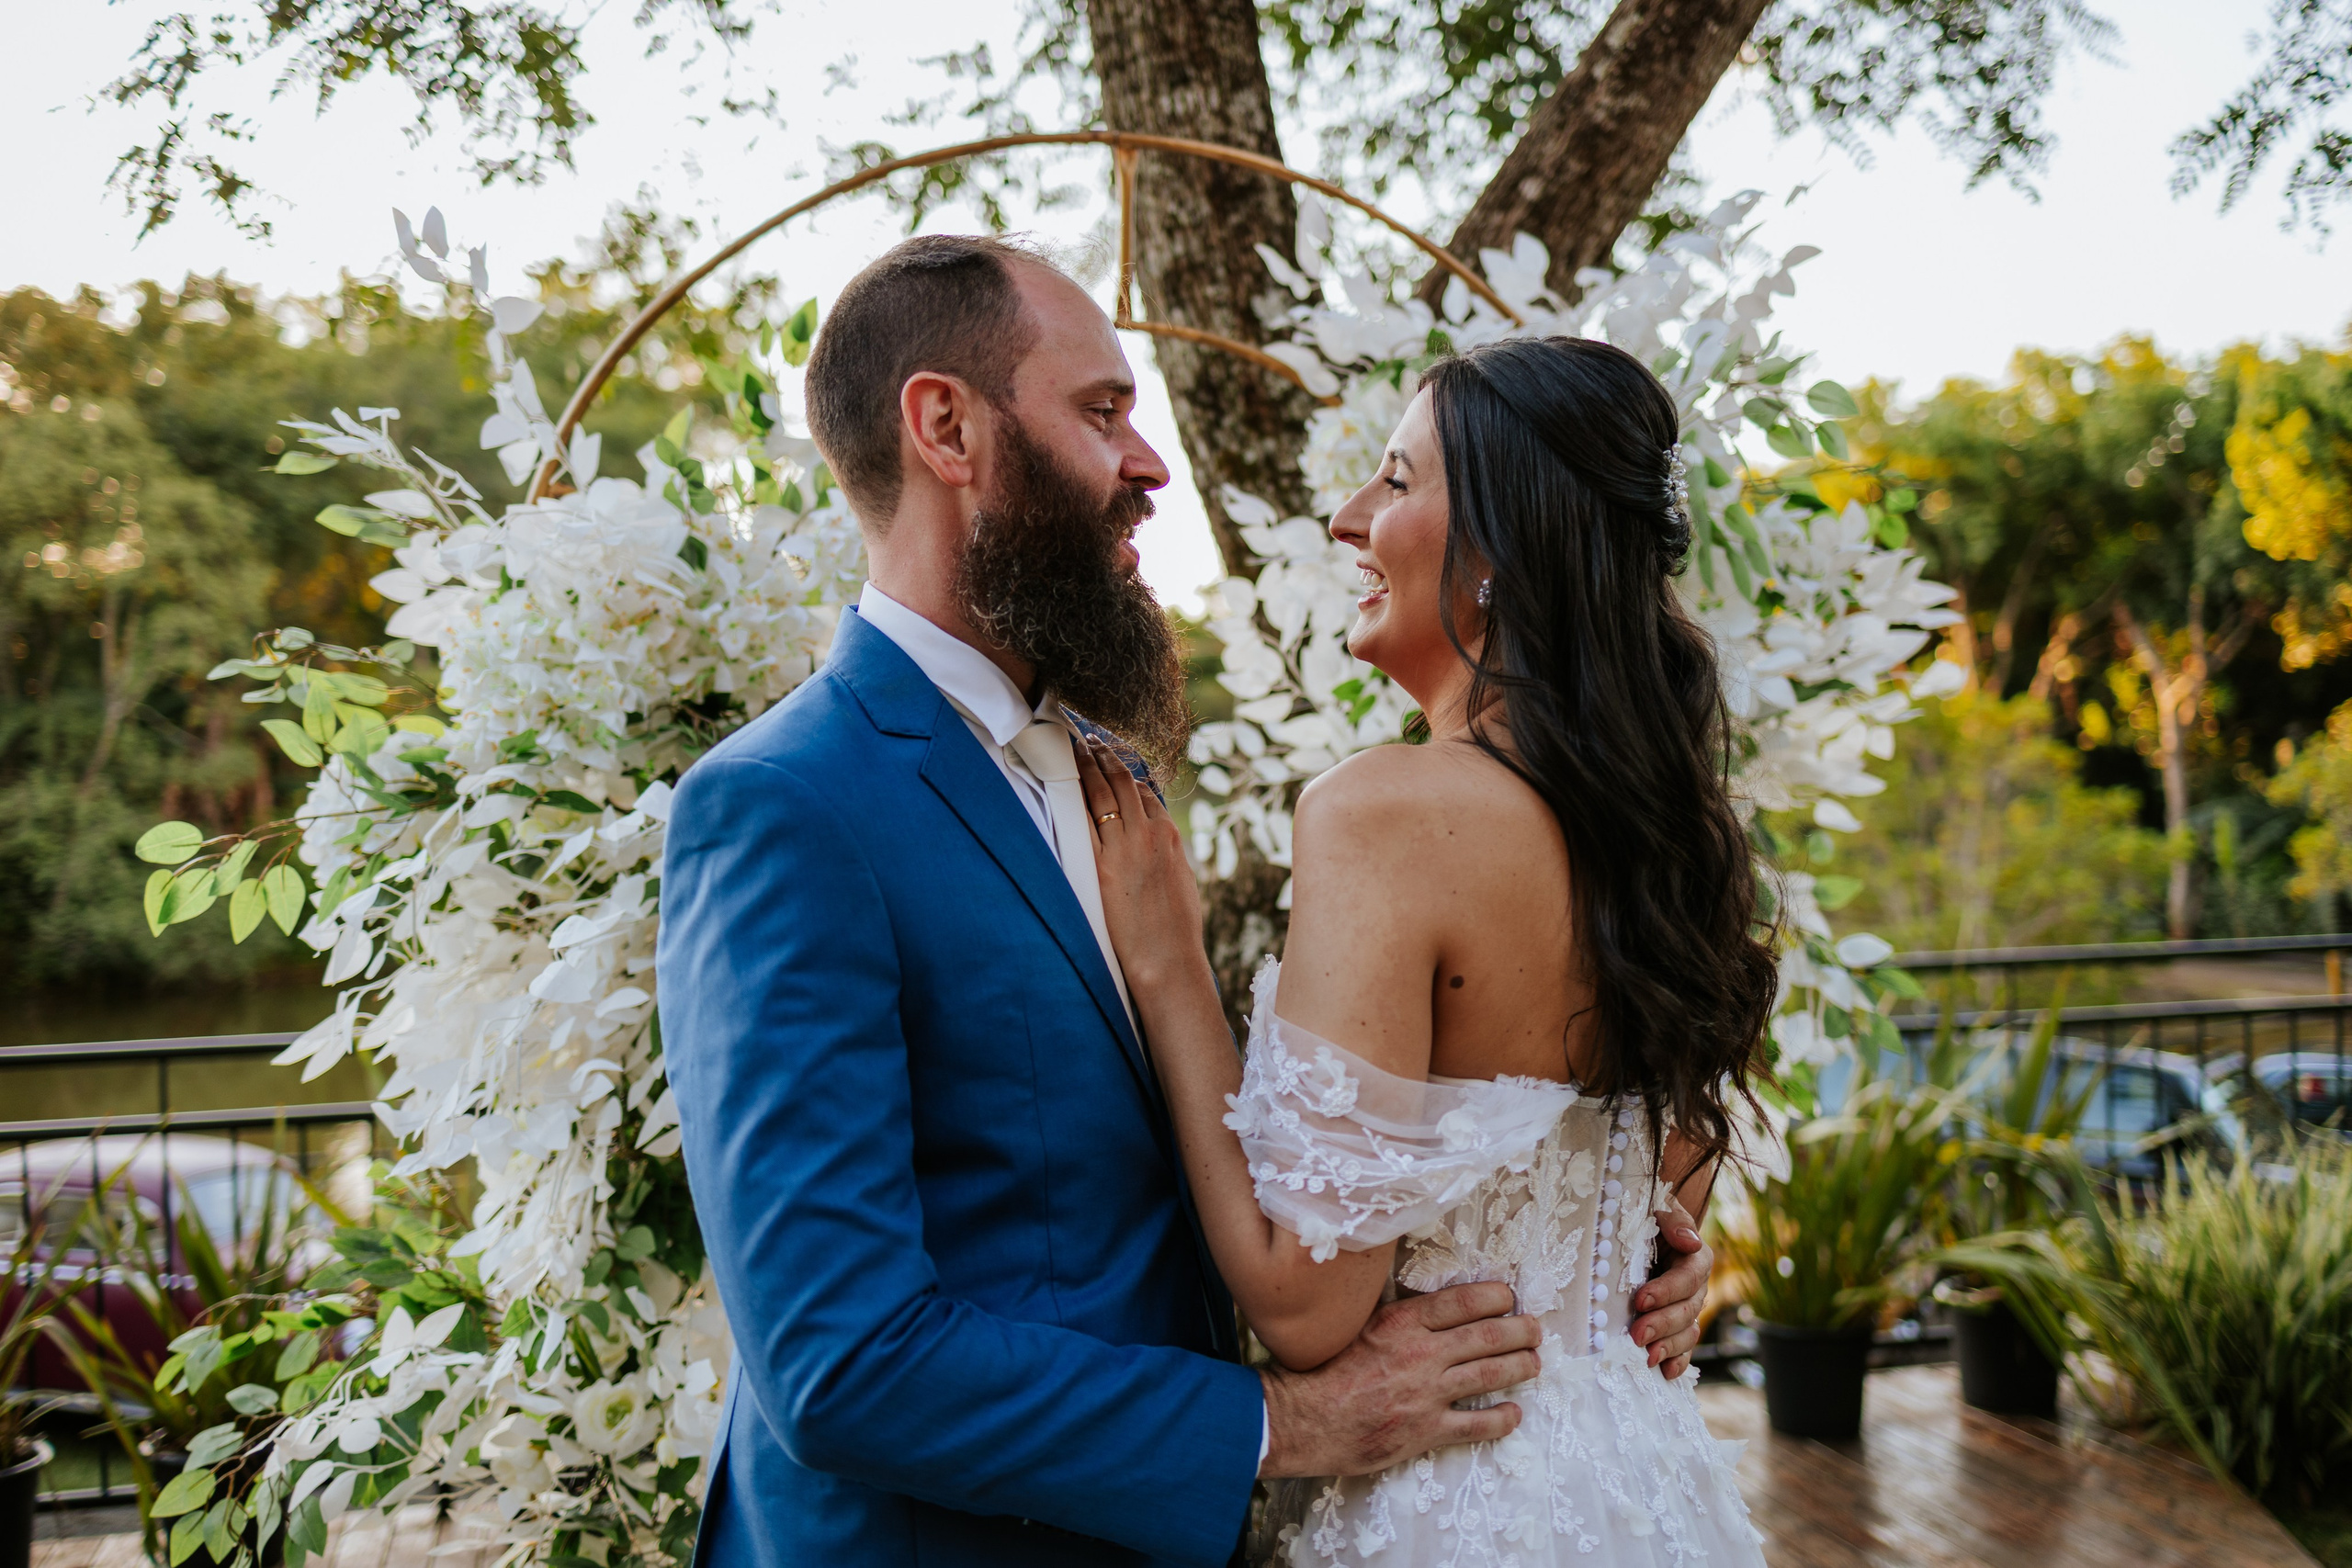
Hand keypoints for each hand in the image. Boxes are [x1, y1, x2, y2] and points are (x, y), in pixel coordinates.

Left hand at [1072, 735, 1208, 997]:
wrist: (1167, 959)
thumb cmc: (1174, 931)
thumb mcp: (1180, 884)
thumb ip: (1167, 858)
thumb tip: (1159, 851)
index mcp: (1170, 837)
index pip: (1145, 792)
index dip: (1126, 773)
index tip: (1111, 761)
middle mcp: (1149, 834)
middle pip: (1124, 782)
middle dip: (1105, 756)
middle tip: (1088, 740)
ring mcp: (1125, 847)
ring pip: (1104, 791)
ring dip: (1088, 764)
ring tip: (1075, 747)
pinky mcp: (1102, 865)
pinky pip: (1085, 817)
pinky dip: (1076, 792)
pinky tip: (1064, 778)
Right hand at [1259, 1281, 1541, 1477]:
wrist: (1304, 1419)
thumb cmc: (1323, 1369)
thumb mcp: (1358, 1326)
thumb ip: (1395, 1316)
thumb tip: (1425, 1305)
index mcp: (1403, 1323)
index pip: (1463, 1302)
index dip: (1495, 1297)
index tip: (1508, 1296)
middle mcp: (1422, 1354)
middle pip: (1487, 1335)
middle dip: (1520, 1329)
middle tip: (1535, 1328)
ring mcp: (1427, 1394)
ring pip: (1489, 1374)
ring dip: (1519, 1366)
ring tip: (1534, 1362)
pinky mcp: (1426, 1430)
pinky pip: (1476, 1425)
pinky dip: (1501, 1419)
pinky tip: (1514, 1414)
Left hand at [1630, 1197, 1710, 1378]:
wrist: (1641, 1228)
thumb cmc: (1647, 1213)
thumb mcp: (1658, 1205)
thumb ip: (1673, 1219)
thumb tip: (1689, 1241)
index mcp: (1696, 1257)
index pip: (1688, 1277)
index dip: (1667, 1291)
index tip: (1640, 1299)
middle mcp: (1697, 1286)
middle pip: (1688, 1310)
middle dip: (1662, 1324)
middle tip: (1637, 1335)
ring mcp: (1688, 1308)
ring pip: (1687, 1332)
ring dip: (1668, 1347)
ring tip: (1647, 1358)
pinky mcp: (1677, 1324)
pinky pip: (1685, 1347)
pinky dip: (1678, 1362)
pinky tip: (1665, 1373)